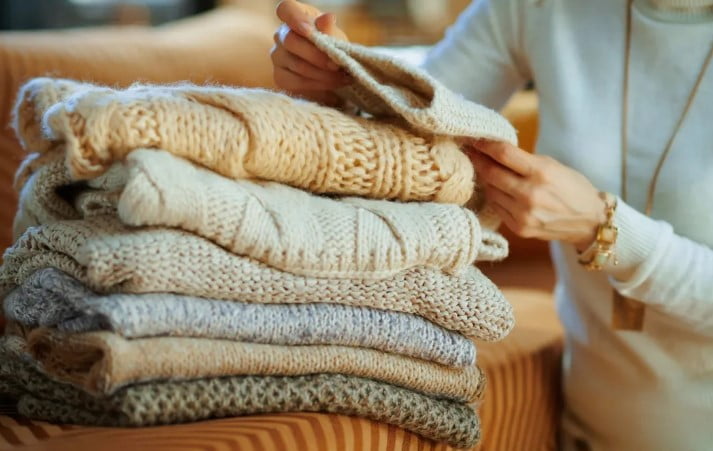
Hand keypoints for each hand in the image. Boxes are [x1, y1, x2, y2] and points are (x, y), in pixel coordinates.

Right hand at [272, 0, 350, 104]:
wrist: (334, 71)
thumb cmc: (333, 46)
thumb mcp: (335, 37)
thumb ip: (329, 29)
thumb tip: (328, 18)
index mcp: (295, 16)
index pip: (286, 9)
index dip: (294, 19)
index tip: (309, 31)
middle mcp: (281, 35)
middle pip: (290, 41)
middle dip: (317, 55)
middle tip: (336, 64)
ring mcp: (277, 57)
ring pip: (297, 65)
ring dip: (323, 73)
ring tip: (341, 77)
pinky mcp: (280, 78)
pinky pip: (297, 82)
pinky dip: (318, 84)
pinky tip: (332, 84)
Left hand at [467, 140, 606, 250]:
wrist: (589, 221)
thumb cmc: (571, 188)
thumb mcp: (553, 166)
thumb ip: (524, 161)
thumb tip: (494, 152)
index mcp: (541, 172)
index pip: (503, 154)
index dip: (485, 145)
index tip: (475, 140)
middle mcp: (530, 194)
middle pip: (491, 173)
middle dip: (478, 161)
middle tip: (470, 153)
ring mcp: (523, 214)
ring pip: (491, 191)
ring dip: (485, 180)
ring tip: (484, 171)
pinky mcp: (520, 228)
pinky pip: (497, 208)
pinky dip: (495, 197)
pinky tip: (497, 190)